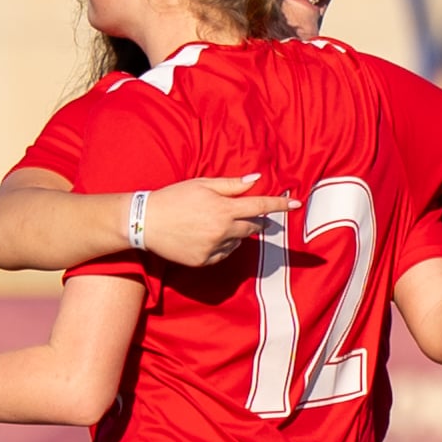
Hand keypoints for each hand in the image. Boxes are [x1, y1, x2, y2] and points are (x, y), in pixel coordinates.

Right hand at [141, 169, 282, 267]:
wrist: (145, 222)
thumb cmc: (174, 198)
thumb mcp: (201, 184)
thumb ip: (231, 185)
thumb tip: (256, 180)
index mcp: (224, 208)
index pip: (260, 205)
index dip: (280, 205)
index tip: (297, 205)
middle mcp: (223, 230)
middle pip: (253, 227)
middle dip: (253, 220)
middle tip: (238, 214)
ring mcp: (214, 248)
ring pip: (238, 241)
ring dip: (234, 233)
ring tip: (209, 223)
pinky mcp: (205, 261)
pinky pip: (224, 254)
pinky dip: (221, 246)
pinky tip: (203, 236)